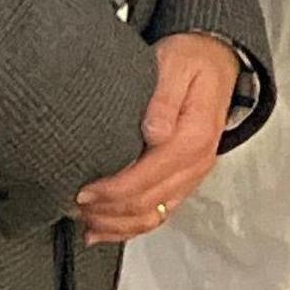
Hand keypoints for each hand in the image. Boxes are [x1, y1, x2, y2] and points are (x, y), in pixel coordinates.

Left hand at [76, 33, 242, 242]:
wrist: (217, 61)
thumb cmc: (191, 60)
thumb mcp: (176, 65)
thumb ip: (165, 99)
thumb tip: (154, 133)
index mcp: (194, 138)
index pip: (148, 178)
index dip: (113, 190)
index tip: (82, 190)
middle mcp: (197, 163)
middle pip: (148, 203)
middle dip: (108, 211)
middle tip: (72, 207)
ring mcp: (193, 175)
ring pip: (154, 215)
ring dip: (117, 224)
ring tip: (84, 222)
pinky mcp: (186, 179)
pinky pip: (161, 212)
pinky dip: (131, 227)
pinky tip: (104, 229)